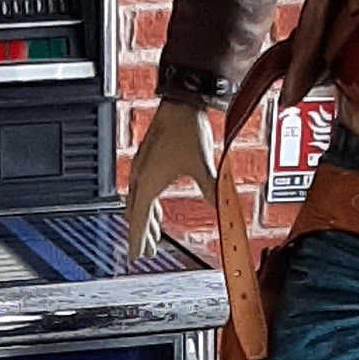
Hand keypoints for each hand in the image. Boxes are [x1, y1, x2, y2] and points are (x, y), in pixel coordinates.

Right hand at [125, 100, 220, 262]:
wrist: (180, 103)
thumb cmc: (186, 130)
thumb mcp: (202, 165)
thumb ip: (212, 189)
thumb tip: (223, 207)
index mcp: (148, 183)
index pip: (139, 220)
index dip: (136, 240)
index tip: (134, 256)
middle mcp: (140, 177)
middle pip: (136, 214)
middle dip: (141, 234)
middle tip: (145, 251)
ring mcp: (142, 168)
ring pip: (138, 203)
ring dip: (145, 220)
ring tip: (152, 236)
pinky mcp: (147, 160)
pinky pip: (142, 190)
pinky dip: (147, 205)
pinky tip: (155, 209)